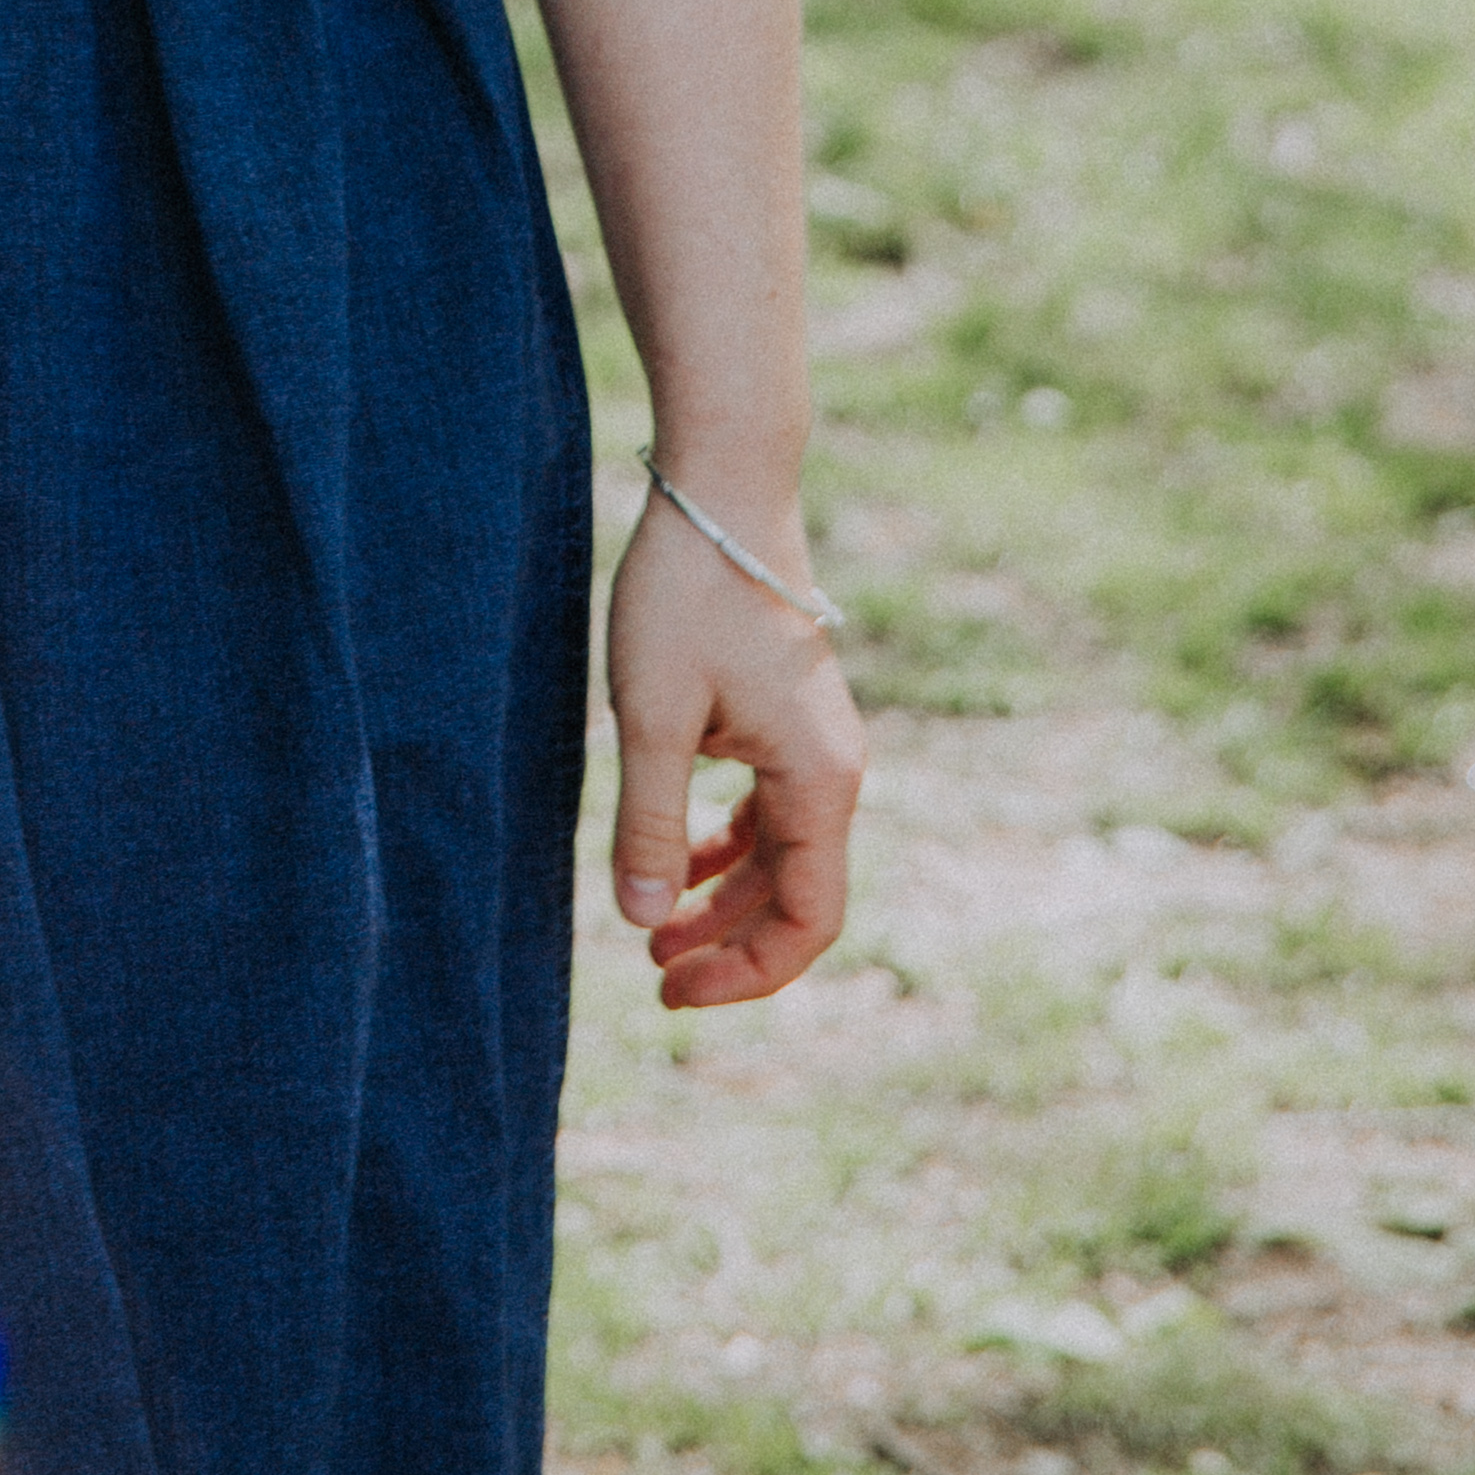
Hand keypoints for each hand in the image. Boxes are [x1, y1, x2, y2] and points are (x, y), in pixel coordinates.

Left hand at [605, 478, 864, 1008]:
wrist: (724, 488)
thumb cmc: (685, 594)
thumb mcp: (652, 715)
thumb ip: (650, 822)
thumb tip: (641, 921)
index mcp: (818, 781)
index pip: (807, 921)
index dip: (747, 973)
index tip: (672, 986)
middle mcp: (833, 770)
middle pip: (795, 896)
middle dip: (728, 944)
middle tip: (652, 971)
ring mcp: (814, 741)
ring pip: (780, 854)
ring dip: (724, 898)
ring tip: (653, 928)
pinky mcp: (787, 714)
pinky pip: (769, 807)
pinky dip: (726, 844)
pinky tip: (677, 857)